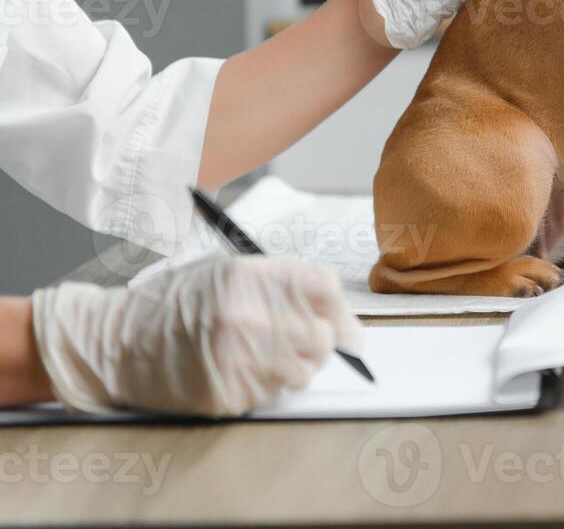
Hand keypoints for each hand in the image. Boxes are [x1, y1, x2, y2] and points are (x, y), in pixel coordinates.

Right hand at [31, 256, 361, 416]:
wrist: (116, 342)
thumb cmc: (174, 305)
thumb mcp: (227, 272)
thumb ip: (282, 284)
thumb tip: (335, 311)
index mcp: (251, 276)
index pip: (326, 290)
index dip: (340, 310)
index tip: (344, 326)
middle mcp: (248, 315)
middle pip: (322, 336)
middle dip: (316, 343)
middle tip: (293, 342)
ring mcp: (238, 356)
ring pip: (304, 370)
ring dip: (292, 368)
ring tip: (258, 355)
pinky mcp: (228, 393)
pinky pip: (274, 395)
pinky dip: (265, 388)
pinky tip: (237, 372)